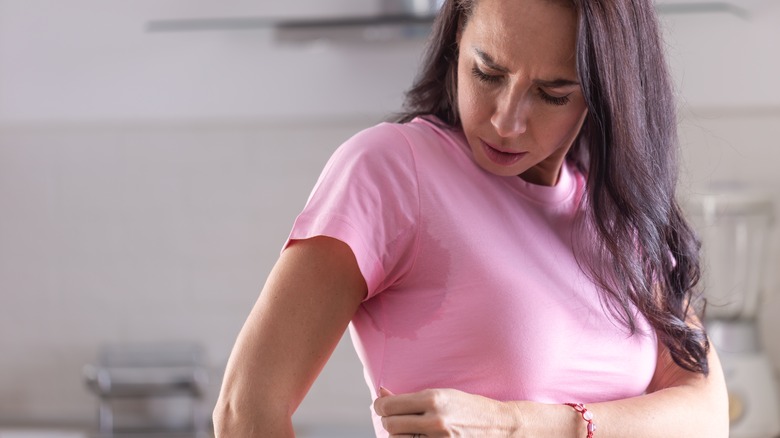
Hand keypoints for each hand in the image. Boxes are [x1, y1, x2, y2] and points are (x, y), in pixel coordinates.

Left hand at [373, 387, 520, 436]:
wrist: (499, 426)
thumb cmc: (468, 407)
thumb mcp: (442, 394)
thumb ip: (411, 397)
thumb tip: (382, 393)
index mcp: (433, 399)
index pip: (389, 406)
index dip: (380, 406)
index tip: (382, 406)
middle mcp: (435, 420)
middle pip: (390, 424)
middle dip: (388, 421)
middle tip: (394, 417)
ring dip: (398, 434)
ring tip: (408, 429)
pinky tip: (417, 436)